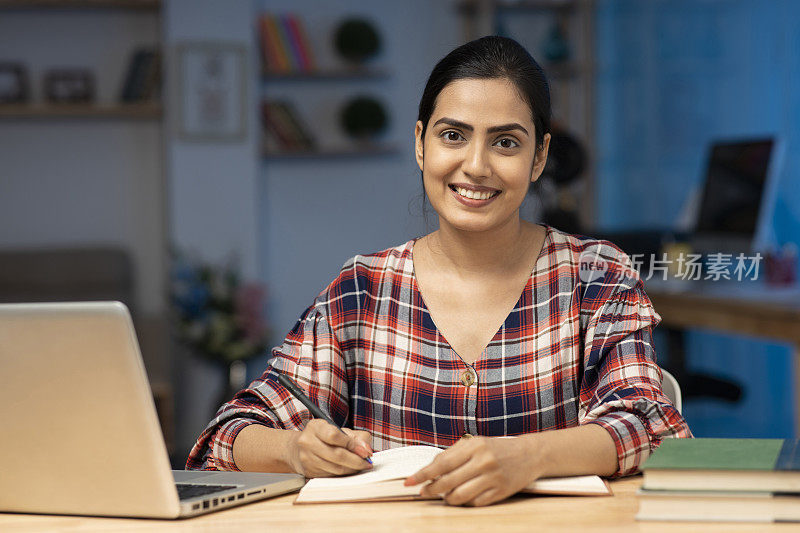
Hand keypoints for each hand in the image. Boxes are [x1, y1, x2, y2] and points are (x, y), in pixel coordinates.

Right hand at [286, 419, 372, 477]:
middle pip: (336, 455)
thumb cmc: (322, 437)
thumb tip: (366, 449)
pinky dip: (344, 473)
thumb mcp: (336, 429)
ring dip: (352, 469)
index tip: (365, 451)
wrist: (298, 448)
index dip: (352, 444)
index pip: (334, 436)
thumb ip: (355, 436)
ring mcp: (307, 458)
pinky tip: (349, 469)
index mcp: (315, 427)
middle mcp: (307, 442)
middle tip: (367, 462)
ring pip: (335, 468)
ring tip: (361, 466)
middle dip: (356, 461)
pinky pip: (331, 475)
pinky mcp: (309, 472)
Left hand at [404, 436, 541, 506]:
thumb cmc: (497, 448)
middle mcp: (483, 461)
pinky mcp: (501, 492)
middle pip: (447, 482)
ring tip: (446, 495)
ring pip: (459, 496)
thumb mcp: (475, 443)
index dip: (422, 474)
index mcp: (474, 446)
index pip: (441, 463)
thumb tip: (431, 469)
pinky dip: (465, 502)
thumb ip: (452, 453)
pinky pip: (475, 503)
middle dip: (431, 490)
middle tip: (424, 492)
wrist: (529, 454)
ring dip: (448, 498)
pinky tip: (465, 495)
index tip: (409, 482)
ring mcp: (493, 478)